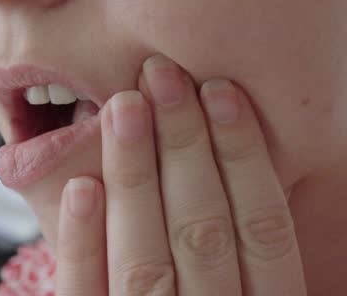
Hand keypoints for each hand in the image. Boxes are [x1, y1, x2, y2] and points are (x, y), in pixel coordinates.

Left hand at [55, 55, 306, 294]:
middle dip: (184, 146)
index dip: (246, 155)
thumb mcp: (255, 287)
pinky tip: (80, 187)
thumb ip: (249, 243)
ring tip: (124, 105)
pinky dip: (84, 245)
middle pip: (205, 232)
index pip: (265, 230)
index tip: (222, 88)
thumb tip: (234, 125)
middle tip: (161, 71)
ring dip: (135, 176)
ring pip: (147, 262)